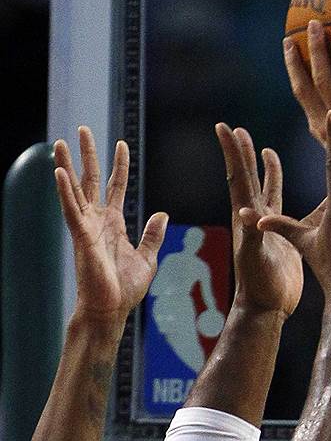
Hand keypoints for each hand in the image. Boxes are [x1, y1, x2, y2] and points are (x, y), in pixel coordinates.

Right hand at [53, 126, 168, 327]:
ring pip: (75, 189)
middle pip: (91, 180)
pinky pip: (71, 210)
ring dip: (68, 165)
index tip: (120, 144)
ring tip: (62, 142)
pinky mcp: (81, 237)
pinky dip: (65, 191)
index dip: (119, 166)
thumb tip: (161, 214)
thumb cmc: (125, 289)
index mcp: (114, 224)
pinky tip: (58, 172)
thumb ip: (152, 235)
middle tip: (83, 130)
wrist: (111, 310)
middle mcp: (98, 221)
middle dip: (88, 155)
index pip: (117, 186)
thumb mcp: (147, 257)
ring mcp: (87, 227)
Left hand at [215, 124, 302, 316]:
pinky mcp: (285, 238)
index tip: (223, 127)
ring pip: (269, 190)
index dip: (231, 151)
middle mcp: (255, 217)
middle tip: (239, 130)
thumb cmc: (257, 284)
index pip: (238, 176)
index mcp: (247, 216)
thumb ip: (254, 234)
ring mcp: (269, 227)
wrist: (267, 307)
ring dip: (267, 170)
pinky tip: (309, 189)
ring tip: (266, 150)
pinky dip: (299, 197)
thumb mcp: (254, 257)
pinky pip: (295, 211)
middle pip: (249, 176)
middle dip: (244, 152)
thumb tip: (249, 213)